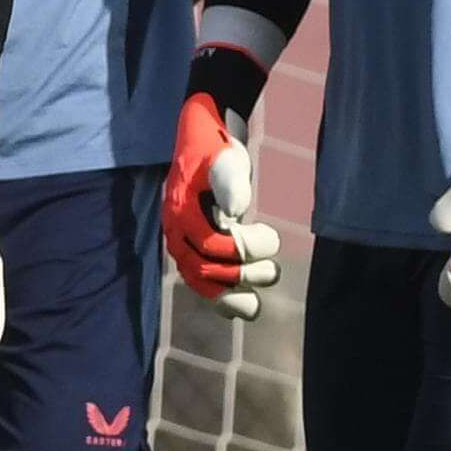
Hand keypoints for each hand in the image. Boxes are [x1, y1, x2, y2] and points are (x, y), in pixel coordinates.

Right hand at [160, 91, 279, 318]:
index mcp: (180, 212)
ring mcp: (185, 241)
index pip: (207, 245)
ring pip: (200, 281)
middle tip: (273, 272)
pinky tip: (242, 310)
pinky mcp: (198, 245)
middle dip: (238, 277)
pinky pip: (204, 279)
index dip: (239, 250)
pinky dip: (221, 296)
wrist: (205, 140)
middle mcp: (177, 232)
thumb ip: (229, 181)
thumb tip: (235, 209)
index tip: (270, 239)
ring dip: (230, 294)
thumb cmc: (215, 148)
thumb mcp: (223, 158)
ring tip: (260, 300)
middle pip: (202, 270)